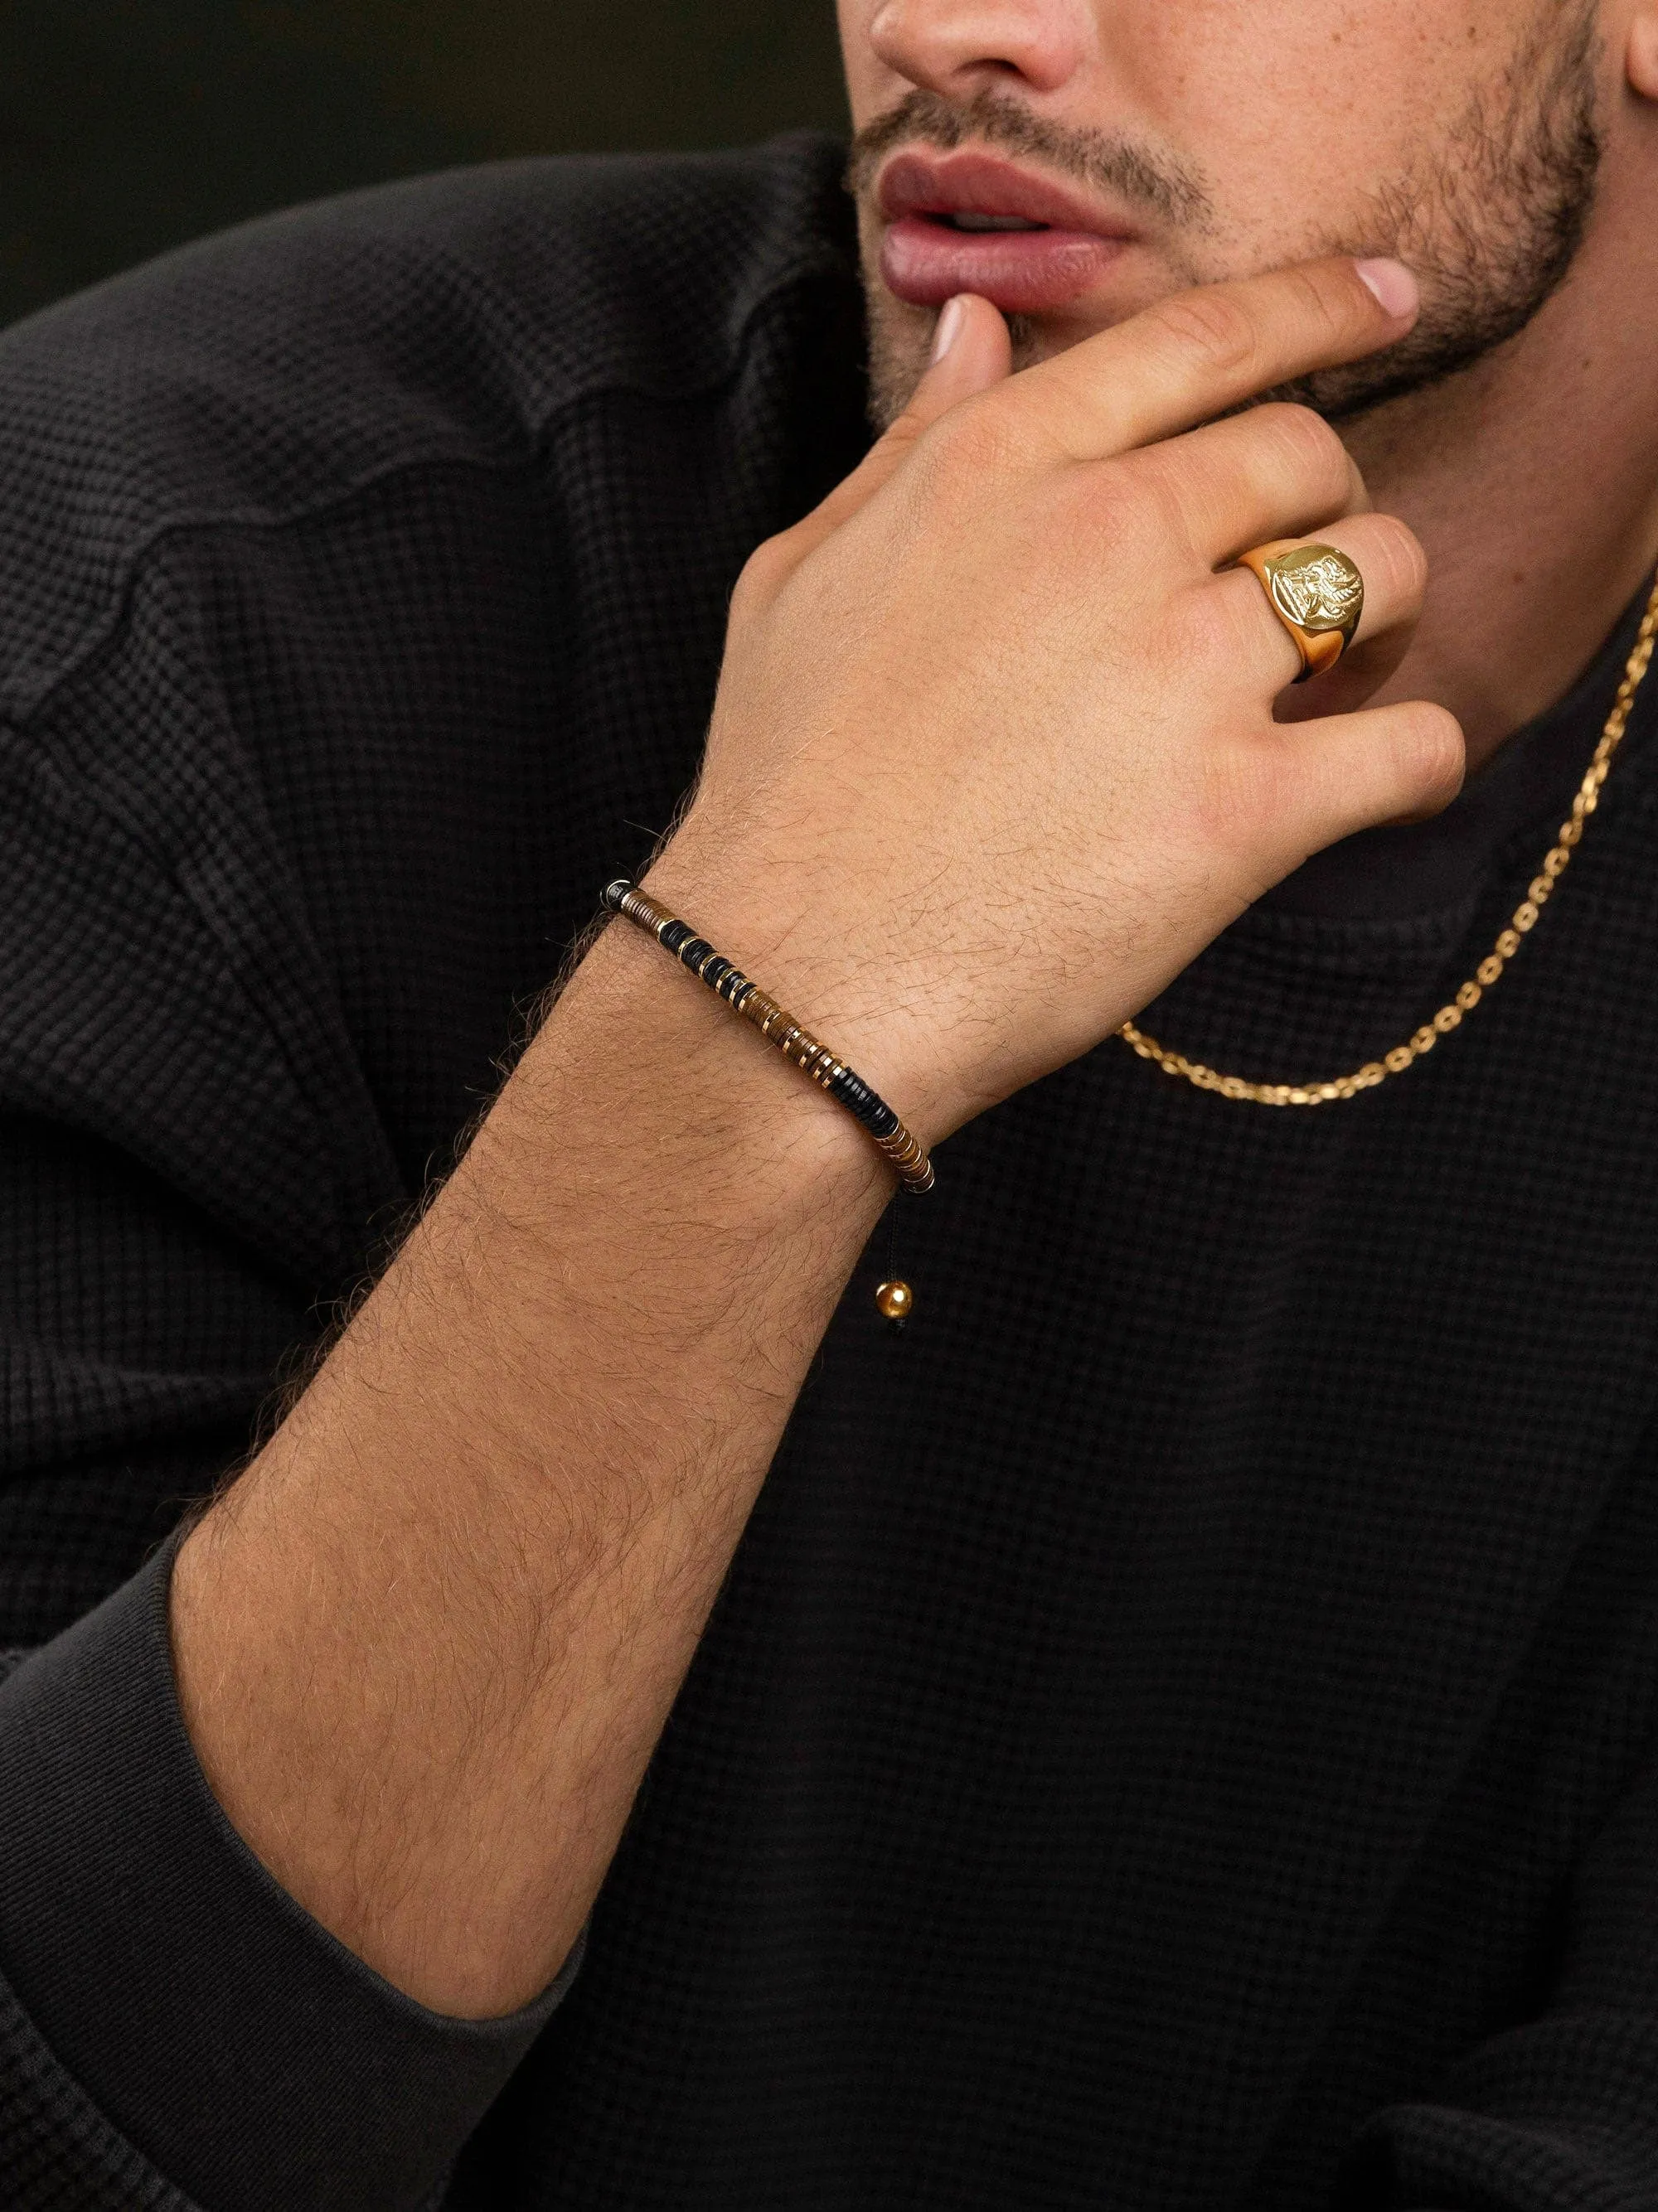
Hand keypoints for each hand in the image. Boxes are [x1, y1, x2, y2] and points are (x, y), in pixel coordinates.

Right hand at [651, 259, 1462, 1142]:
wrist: (792, 975)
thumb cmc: (786, 786)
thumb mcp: (805, 576)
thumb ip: (911, 443)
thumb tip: (979, 327)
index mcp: (1002, 466)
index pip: (1206, 337)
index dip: (1321, 306)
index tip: (1387, 301)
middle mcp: (1105, 535)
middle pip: (1311, 455)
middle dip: (1324, 510)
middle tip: (1292, 589)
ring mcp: (1182, 668)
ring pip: (1384, 576)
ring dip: (1380, 625)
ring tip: (1332, 687)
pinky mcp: (1243, 807)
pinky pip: (1415, 745)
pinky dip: (1418, 765)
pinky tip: (1377, 791)